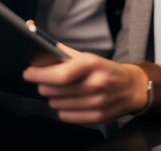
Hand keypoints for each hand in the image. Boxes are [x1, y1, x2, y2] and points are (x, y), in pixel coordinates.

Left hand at [23, 44, 148, 123]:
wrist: (132, 87)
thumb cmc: (105, 69)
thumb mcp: (88, 56)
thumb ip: (64, 53)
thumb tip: (40, 42)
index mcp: (92, 64)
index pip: (60, 74)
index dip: (40, 74)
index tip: (28, 72)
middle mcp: (95, 84)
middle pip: (54, 90)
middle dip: (44, 84)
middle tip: (44, 80)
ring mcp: (96, 103)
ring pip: (56, 104)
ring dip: (53, 97)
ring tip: (61, 90)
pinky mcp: (96, 118)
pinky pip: (66, 116)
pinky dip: (63, 108)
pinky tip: (70, 100)